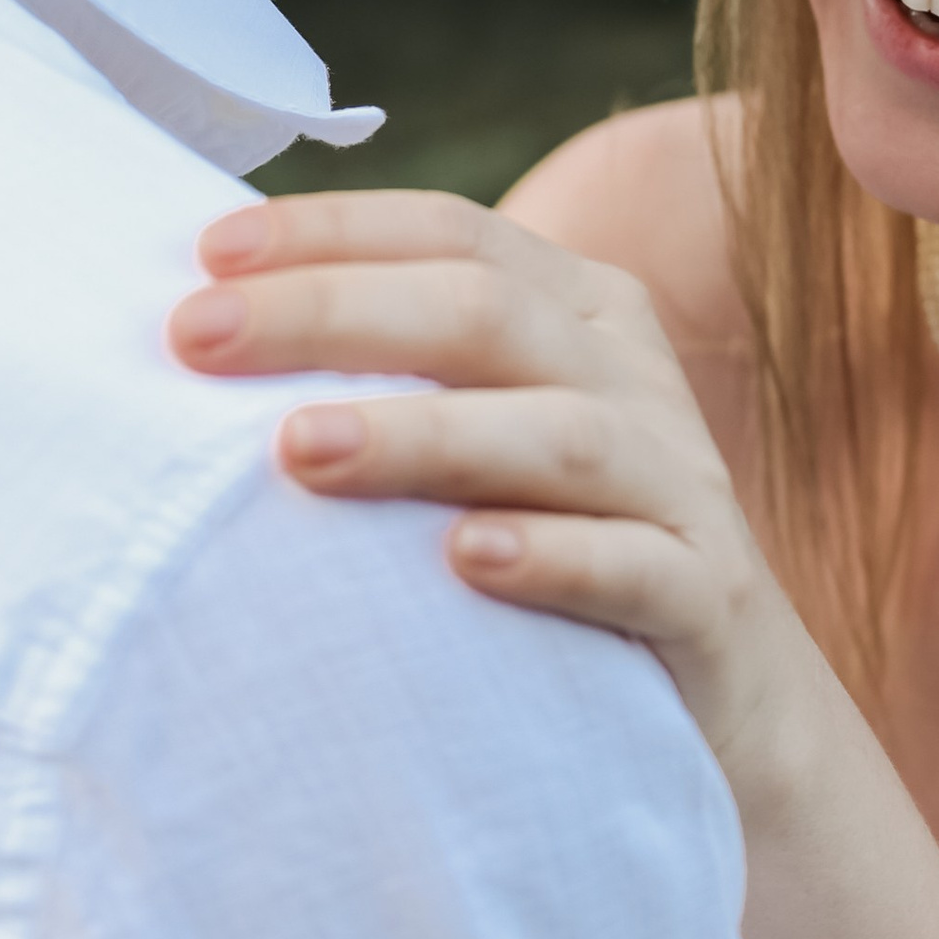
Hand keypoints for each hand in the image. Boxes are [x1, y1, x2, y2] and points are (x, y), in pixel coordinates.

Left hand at [170, 191, 809, 780]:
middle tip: (196, 338)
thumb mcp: (498, 439)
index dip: (332, 232)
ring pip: (561, 434)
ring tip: (298, 449)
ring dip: (424, 434)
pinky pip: (637, 568)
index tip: (204, 255)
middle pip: (488, 311)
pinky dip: (554, 556)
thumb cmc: (571, 553)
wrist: (743, 707)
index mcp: (580, 313)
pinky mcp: (706, 600)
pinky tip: (464, 561)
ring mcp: (681, 487)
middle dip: (334, 313)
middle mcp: (633, 379)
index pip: (453, 232)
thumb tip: (212, 329)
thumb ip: (403, 377)